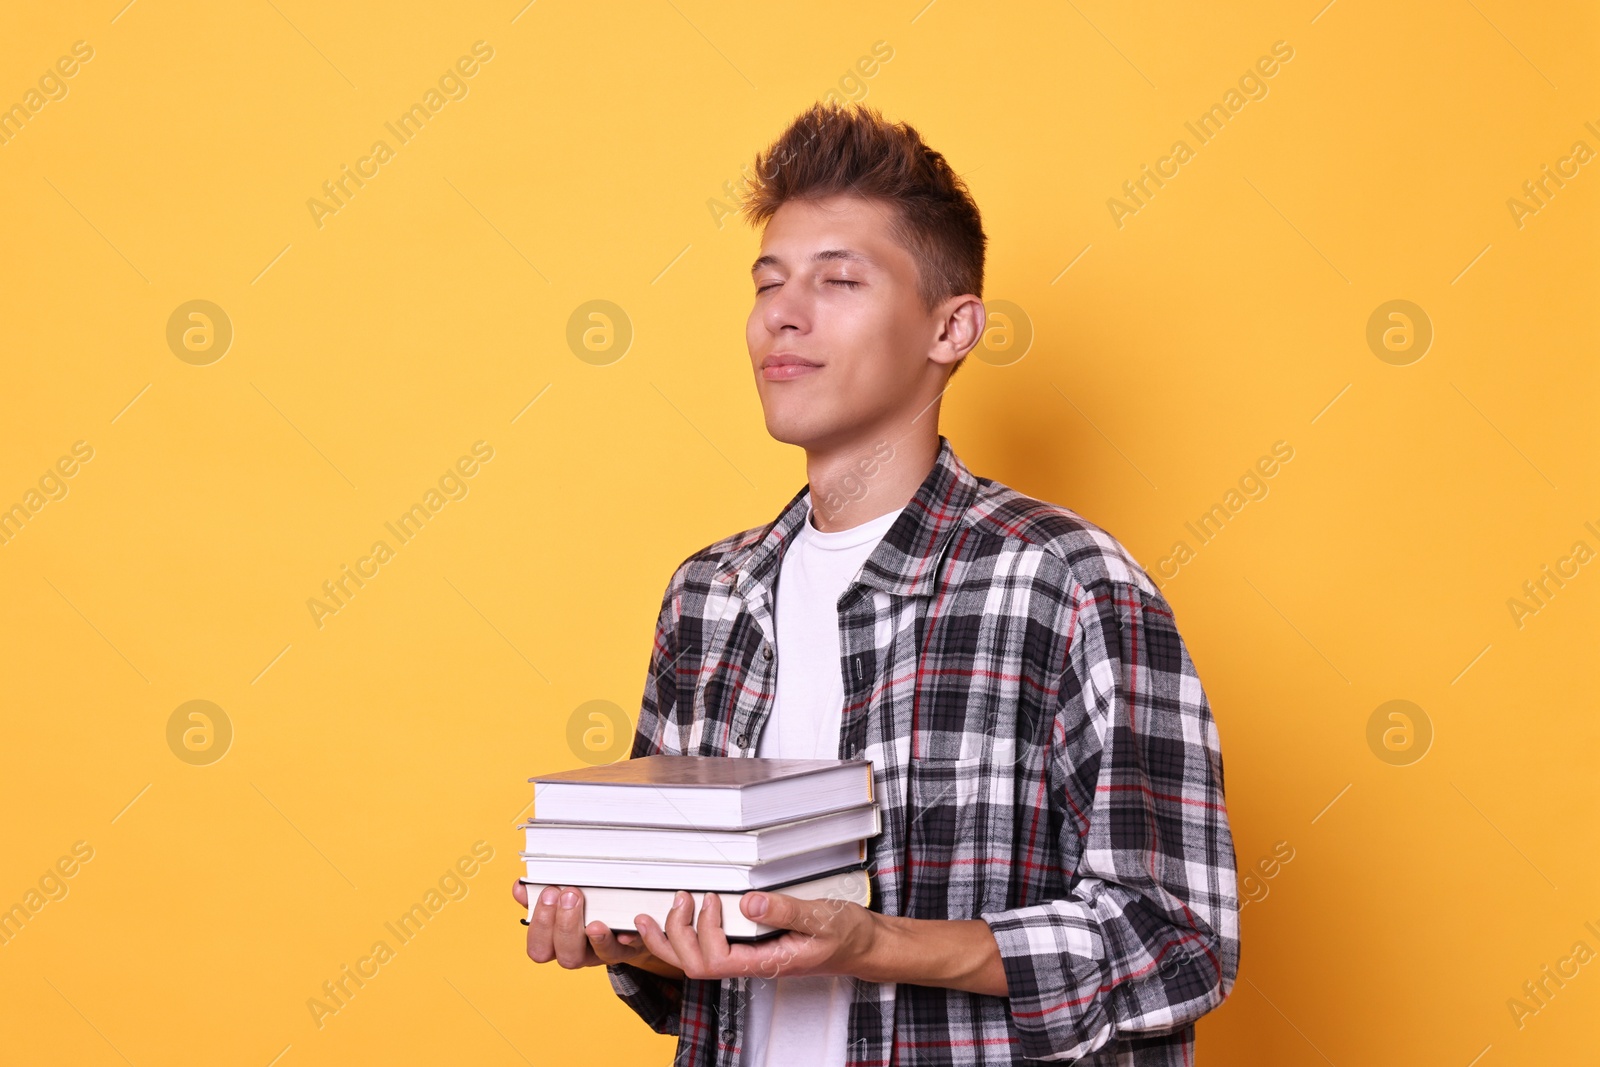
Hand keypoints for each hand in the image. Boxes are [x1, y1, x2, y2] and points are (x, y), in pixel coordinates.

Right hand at [513, 878, 681, 977]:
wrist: (625, 917)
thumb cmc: (587, 904)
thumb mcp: (561, 899)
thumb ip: (540, 896)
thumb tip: (520, 889)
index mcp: (558, 942)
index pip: (539, 948)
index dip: (540, 924)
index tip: (547, 892)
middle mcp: (580, 953)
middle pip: (566, 957)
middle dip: (565, 925)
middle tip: (570, 894)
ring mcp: (605, 952)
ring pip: (597, 958)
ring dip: (595, 936)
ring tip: (594, 917)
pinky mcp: (630, 948)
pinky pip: (627, 950)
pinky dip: (624, 939)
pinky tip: (623, 930)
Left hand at [634, 888, 878, 981]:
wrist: (863, 946)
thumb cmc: (846, 936)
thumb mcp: (821, 919)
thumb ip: (785, 911)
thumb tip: (748, 902)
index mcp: (765, 962)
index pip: (716, 960)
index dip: (704, 930)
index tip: (711, 898)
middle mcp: (751, 964)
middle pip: (695, 966)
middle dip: (674, 936)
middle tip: (676, 899)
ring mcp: (748, 957)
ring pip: (695, 962)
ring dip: (671, 939)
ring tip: (654, 914)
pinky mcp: (751, 947)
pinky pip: (709, 950)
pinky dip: (685, 936)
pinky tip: (678, 920)